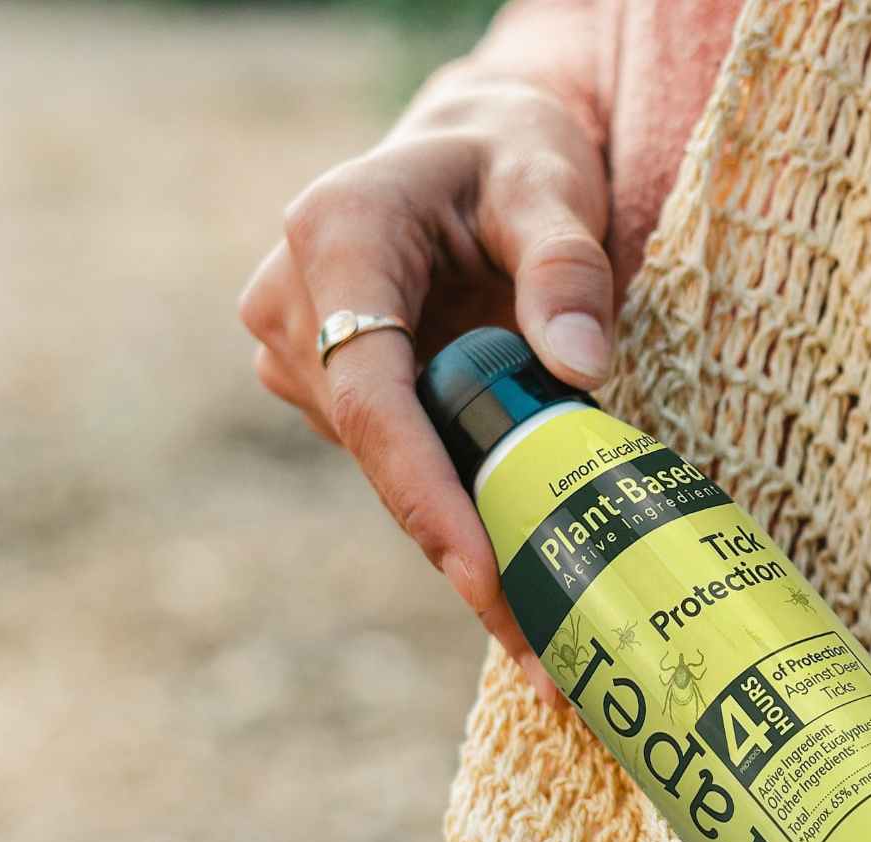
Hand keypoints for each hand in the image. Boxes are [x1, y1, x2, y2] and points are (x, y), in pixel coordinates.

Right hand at [237, 68, 616, 702]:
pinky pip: (400, 463)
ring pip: (391, 473)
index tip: (484, 583)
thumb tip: (578, 368)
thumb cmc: (514, 157)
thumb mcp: (554, 184)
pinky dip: (463, 513)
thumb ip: (567, 268)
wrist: (474, 148)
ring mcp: (299, 352)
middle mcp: (292, 301)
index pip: (375, 398)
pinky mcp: (329, 389)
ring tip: (557, 636)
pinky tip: (530, 579)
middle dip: (465, 557)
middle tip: (550, 664)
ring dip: (471, 545)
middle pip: (383, 456)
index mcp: (338, 239)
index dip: (427, 499)